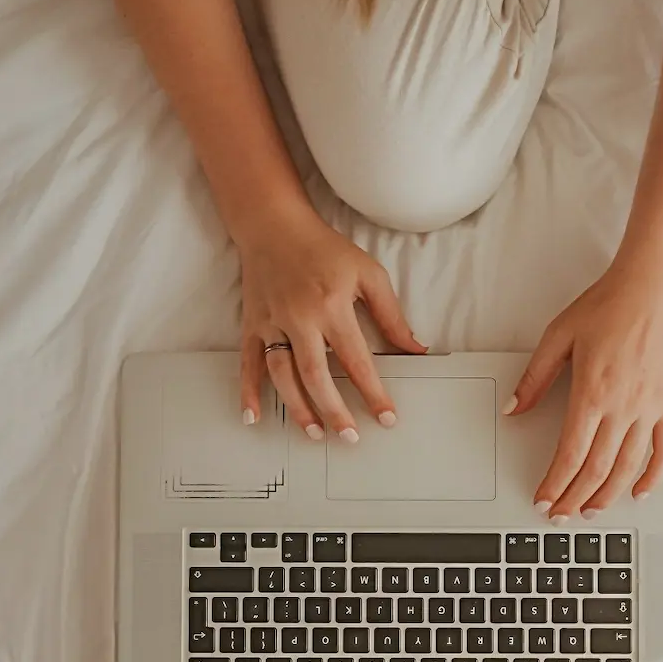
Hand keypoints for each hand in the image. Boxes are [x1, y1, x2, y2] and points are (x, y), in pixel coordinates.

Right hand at [238, 204, 425, 438]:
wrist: (274, 224)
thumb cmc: (324, 249)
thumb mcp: (368, 274)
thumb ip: (391, 315)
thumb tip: (414, 349)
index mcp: (332, 306)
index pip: (357, 360)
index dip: (373, 392)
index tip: (386, 418)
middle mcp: (300, 318)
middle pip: (317, 375)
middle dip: (335, 410)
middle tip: (351, 437)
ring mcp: (272, 323)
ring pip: (283, 374)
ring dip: (298, 408)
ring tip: (315, 433)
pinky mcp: (252, 324)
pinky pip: (248, 362)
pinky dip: (248, 391)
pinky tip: (253, 416)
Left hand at [506, 254, 662, 517]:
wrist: (656, 285)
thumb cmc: (609, 304)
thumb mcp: (559, 336)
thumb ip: (535, 378)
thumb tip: (514, 409)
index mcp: (591, 393)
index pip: (570, 454)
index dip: (555, 483)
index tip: (544, 500)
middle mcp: (622, 407)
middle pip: (596, 469)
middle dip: (575, 498)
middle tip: (561, 515)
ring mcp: (650, 408)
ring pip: (628, 467)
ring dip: (607, 495)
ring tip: (591, 512)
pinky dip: (653, 476)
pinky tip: (639, 493)